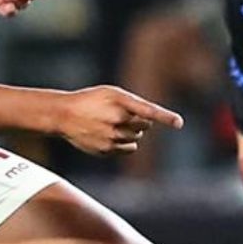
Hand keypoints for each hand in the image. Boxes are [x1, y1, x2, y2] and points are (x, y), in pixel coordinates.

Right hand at [54, 86, 183, 155]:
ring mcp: (112, 137)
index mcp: (120, 102)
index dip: (165, 117)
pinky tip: (109, 134)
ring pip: (137, 138)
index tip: (179, 123)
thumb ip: (133, 103)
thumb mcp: (111, 92)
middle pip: (145, 125)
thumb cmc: (91, 100)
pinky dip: (125, 143)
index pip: (148, 110)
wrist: (64, 115)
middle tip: (122, 114)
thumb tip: (151, 120)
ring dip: (131, 132)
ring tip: (112, 124)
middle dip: (139, 121)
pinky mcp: (107, 151)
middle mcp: (117, 121)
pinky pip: (129, 149)